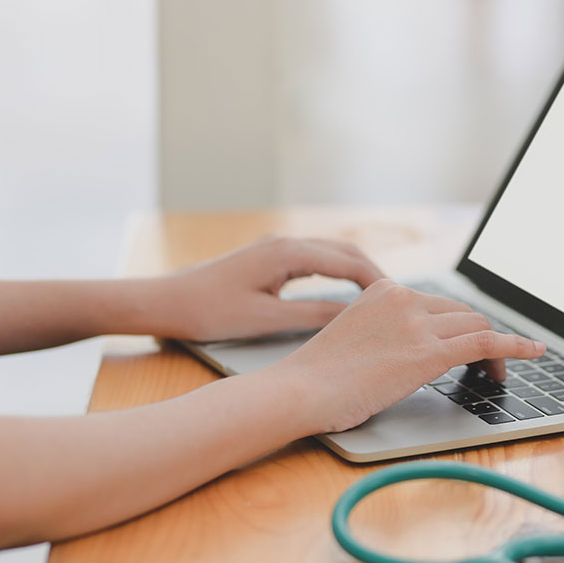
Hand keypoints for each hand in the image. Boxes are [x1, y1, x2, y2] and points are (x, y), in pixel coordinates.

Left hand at [155, 237, 383, 340]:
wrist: (164, 301)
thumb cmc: (208, 311)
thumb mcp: (265, 320)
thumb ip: (312, 316)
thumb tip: (353, 318)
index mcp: (287, 252)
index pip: (348, 262)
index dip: (377, 283)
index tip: (399, 302)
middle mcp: (285, 242)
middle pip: (344, 251)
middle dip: (374, 273)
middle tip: (397, 300)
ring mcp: (277, 248)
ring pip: (331, 253)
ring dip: (357, 271)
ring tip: (379, 298)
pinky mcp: (269, 258)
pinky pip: (315, 259)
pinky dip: (336, 272)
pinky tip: (344, 290)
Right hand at [273, 279, 545, 432]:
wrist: (299, 391)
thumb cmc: (318, 378)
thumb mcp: (355, 338)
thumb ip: (385, 334)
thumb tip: (409, 351)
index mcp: (384, 290)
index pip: (439, 304)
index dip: (461, 326)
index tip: (471, 344)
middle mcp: (404, 298)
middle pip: (463, 313)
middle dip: (481, 336)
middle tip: (488, 363)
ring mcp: (417, 323)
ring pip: (477, 326)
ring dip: (497, 348)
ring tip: (500, 373)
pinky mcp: (427, 352)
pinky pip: (485, 342)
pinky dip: (515, 346)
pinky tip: (534, 352)